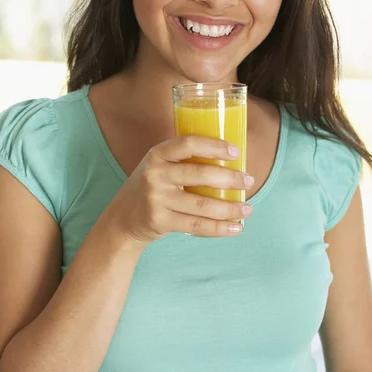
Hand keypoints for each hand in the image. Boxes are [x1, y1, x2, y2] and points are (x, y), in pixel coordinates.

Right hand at [110, 134, 253, 245]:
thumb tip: (231, 160)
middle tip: (248, 181)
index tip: (235, 152)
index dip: (214, 146)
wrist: (122, 218)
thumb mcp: (159, 165)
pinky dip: (219, 228)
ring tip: (248, 208)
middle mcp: (155, 174)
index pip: (188, 143)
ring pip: (202, 204)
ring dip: (230, 208)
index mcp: (157, 154)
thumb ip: (184, 160)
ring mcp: (156, 198)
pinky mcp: (159, 221)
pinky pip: (196, 226)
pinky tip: (235, 227)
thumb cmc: (152, 187)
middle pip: (200, 174)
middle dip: (230, 179)